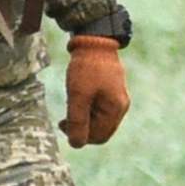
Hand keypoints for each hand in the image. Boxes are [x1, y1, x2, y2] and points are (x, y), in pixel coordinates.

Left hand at [63, 33, 129, 147]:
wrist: (94, 41)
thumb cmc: (87, 68)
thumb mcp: (78, 95)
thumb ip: (77, 122)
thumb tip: (76, 145)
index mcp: (116, 109)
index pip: (99, 137)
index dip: (81, 136)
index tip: (64, 123)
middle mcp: (121, 106)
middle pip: (100, 130)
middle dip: (82, 127)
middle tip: (64, 117)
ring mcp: (117, 98)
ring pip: (99, 120)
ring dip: (83, 118)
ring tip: (71, 103)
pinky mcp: (111, 91)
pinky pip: (99, 109)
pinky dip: (87, 109)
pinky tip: (78, 98)